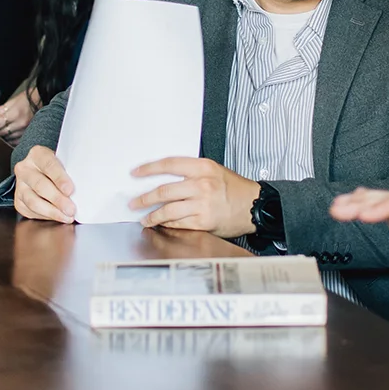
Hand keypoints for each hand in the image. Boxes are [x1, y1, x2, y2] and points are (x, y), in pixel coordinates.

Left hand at [0, 90, 38, 143]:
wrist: (43, 101)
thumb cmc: (26, 99)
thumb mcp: (10, 102)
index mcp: (15, 113)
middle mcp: (21, 124)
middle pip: (1, 133)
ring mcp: (26, 131)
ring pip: (7, 139)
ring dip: (1, 136)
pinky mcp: (29, 135)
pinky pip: (15, 142)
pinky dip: (9, 140)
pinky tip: (8, 136)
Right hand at [15, 145, 76, 221]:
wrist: (40, 171)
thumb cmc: (57, 168)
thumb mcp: (63, 162)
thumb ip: (71, 171)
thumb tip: (85, 188)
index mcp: (37, 154)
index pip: (48, 165)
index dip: (59, 178)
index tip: (70, 190)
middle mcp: (25, 168)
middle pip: (40, 185)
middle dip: (57, 199)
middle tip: (71, 209)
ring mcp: (20, 185)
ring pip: (32, 201)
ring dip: (51, 211)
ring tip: (66, 216)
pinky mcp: (18, 200)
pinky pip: (29, 211)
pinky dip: (45, 216)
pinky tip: (57, 217)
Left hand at [130, 157, 259, 235]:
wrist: (254, 206)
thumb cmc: (235, 189)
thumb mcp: (214, 171)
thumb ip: (191, 173)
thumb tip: (164, 178)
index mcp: (202, 168)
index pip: (168, 165)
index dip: (148, 169)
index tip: (135, 173)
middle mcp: (201, 185)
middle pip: (163, 191)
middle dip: (144, 198)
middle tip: (134, 202)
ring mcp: (202, 204)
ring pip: (167, 210)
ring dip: (152, 216)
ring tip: (144, 218)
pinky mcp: (203, 222)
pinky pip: (178, 223)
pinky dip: (167, 224)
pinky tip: (161, 224)